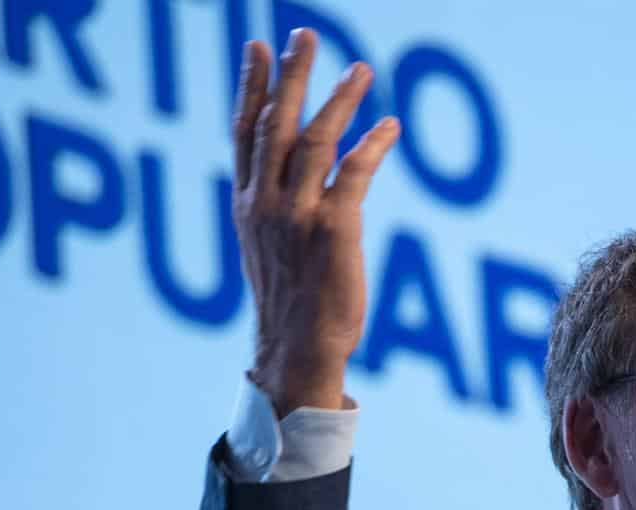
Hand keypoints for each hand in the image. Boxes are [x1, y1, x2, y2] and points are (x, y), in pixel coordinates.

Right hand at [234, 29, 398, 417]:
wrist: (298, 348)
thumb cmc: (289, 304)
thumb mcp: (266, 248)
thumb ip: (270, 208)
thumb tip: (279, 180)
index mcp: (247, 203)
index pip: (245, 131)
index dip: (252, 86)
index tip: (258, 45)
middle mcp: (267, 202)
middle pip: (276, 123)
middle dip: (292, 75)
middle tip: (306, 34)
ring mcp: (298, 214)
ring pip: (315, 140)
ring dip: (339, 100)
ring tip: (360, 68)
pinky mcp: (333, 229)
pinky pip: (354, 173)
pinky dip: (373, 145)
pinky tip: (391, 125)